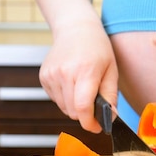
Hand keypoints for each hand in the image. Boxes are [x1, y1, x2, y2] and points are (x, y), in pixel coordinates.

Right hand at [39, 18, 117, 132]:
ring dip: (75, 106)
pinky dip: (65, 98)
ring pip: (64, 108)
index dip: (90, 123)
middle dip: (85, 114)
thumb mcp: (111, 70)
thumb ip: (111, 96)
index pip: (83, 107)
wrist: (75, 28)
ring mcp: (51, 75)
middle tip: (95, 103)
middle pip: (73, 112)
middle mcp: (65, 73)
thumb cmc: (97, 48)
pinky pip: (56, 100)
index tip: (97, 127)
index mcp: (85, 71)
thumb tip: (109, 119)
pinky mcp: (44, 77)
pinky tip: (71, 82)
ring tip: (82, 87)